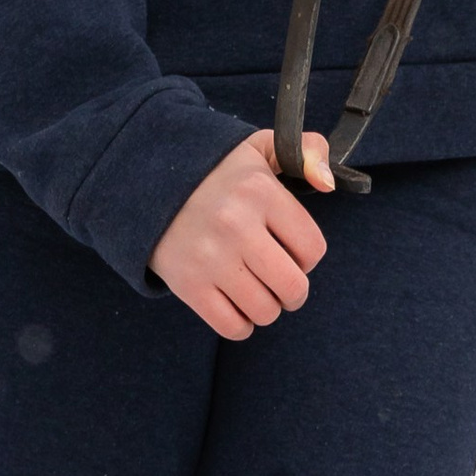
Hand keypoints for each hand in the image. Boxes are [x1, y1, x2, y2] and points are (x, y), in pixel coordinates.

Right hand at [149, 129, 331, 339]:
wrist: (146, 183)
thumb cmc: (216, 171)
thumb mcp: (260, 148)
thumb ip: (307, 151)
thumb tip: (329, 183)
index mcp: (260, 191)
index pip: (313, 248)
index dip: (307, 256)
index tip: (291, 249)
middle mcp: (237, 224)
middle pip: (293, 288)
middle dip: (293, 291)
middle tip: (279, 279)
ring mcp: (211, 257)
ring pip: (265, 311)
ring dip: (266, 307)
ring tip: (255, 287)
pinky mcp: (188, 284)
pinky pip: (232, 327)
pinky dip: (241, 324)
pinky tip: (235, 303)